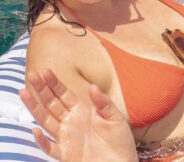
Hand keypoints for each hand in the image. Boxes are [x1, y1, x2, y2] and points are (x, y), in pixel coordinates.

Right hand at [20, 69, 136, 161]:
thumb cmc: (120, 140)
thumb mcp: (115, 117)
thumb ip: (103, 102)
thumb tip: (92, 87)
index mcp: (83, 111)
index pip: (64, 94)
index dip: (55, 83)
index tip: (46, 71)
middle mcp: (71, 123)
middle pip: (52, 104)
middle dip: (41, 90)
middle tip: (32, 75)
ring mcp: (67, 138)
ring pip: (46, 121)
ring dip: (35, 108)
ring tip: (24, 93)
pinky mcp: (66, 155)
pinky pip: (50, 148)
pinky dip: (42, 140)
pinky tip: (36, 130)